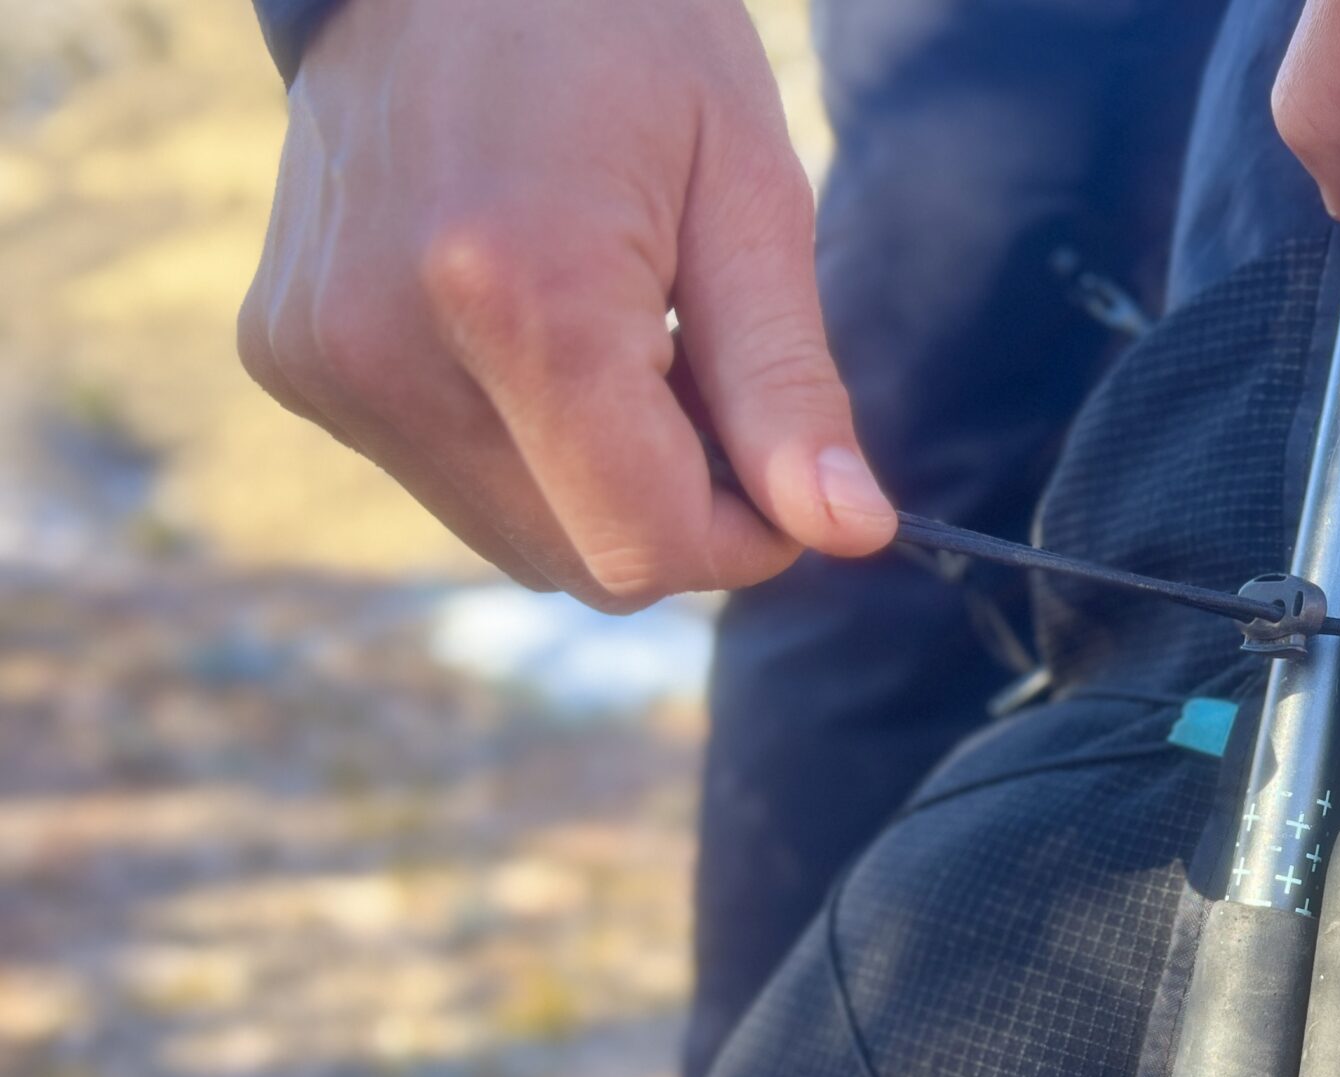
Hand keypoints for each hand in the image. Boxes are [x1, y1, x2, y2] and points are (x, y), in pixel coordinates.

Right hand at [238, 0, 894, 610]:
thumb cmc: (621, 38)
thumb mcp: (748, 190)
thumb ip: (788, 383)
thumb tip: (848, 531)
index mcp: (514, 296)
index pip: (646, 546)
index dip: (744, 536)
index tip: (779, 463)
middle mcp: (389, 349)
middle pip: (581, 562)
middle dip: (672, 505)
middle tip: (696, 368)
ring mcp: (324, 361)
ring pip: (517, 538)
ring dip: (596, 481)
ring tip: (614, 335)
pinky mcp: (292, 361)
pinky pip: (447, 482)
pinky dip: (519, 444)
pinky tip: (527, 324)